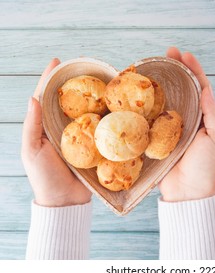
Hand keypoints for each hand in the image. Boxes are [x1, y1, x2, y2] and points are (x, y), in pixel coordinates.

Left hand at [21, 58, 91, 206]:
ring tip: (102, 83)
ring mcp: (80, 136)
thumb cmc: (44, 177)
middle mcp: (63, 128)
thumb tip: (33, 98)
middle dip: (75, 83)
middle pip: (69, 100)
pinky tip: (113, 107)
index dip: (51, 78)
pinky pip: (100, 128)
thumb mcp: (32, 151)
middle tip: (85, 68)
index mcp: (46, 127)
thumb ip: (32, 126)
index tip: (58, 61)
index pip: (47, 97)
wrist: (65, 200)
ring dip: (93, 97)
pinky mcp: (94, 146)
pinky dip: (105, 116)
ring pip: (87, 111)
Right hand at [159, 47, 214, 201]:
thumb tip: (206, 89)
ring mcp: (173, 127)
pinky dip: (150, 102)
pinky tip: (143, 91)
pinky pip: (154, 116)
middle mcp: (190, 119)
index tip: (186, 55)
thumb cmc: (207, 167)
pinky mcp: (159, 136)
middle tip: (168, 53)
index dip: (194, 70)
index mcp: (206, 118)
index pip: (201, 88)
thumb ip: (212, 114)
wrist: (189, 192)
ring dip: (163, 82)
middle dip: (177, 70)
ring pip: (168, 99)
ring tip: (155, 65)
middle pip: (183, 89)